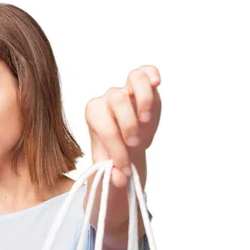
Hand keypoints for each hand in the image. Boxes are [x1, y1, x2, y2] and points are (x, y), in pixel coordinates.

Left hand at [85, 65, 161, 187]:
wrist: (126, 146)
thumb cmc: (114, 154)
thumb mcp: (108, 167)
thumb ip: (111, 173)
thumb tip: (119, 179)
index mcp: (94, 113)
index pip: (107, 128)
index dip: (118, 151)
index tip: (125, 169)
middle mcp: (108, 97)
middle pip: (118, 100)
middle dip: (129, 126)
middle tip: (136, 146)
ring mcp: (127, 88)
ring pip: (134, 79)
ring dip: (144, 101)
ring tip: (146, 120)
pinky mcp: (145, 85)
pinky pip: (147, 70)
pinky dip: (153, 74)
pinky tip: (156, 84)